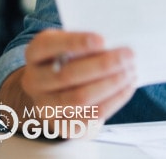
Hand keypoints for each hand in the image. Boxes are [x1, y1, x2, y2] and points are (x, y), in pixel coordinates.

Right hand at [2, 29, 136, 127]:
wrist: (57, 90)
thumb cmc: (71, 58)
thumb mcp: (72, 43)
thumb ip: (88, 41)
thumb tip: (117, 40)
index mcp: (35, 53)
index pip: (47, 46)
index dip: (74, 43)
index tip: (102, 40)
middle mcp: (34, 81)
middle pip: (67, 75)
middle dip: (103, 65)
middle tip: (129, 56)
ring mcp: (45, 106)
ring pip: (80, 98)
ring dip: (111, 84)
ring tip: (131, 71)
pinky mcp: (62, 125)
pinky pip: (91, 117)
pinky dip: (114, 100)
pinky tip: (127, 86)